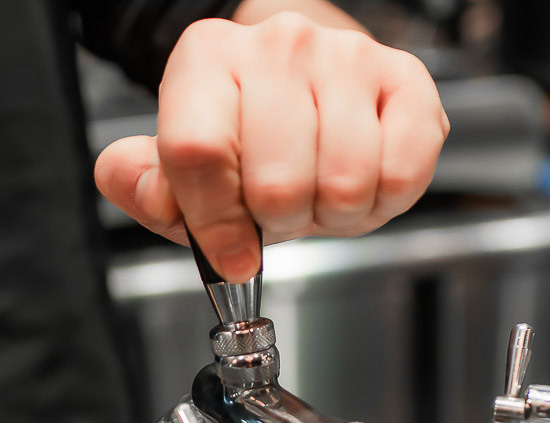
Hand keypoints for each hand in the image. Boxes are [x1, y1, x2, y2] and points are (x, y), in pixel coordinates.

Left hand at [94, 11, 448, 282]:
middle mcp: (277, 44)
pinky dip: (381, 201)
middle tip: (279, 206)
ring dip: (332, 213)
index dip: (213, 221)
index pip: (197, 151)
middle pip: (276, 182)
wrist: (313, 97)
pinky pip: (400, 175)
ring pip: (343, 183)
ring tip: (318, 191)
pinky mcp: (407, 82)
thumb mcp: (178, 173)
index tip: (228, 250)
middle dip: (279, 220)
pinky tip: (362, 179)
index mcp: (206, 59)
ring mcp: (346, 57)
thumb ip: (142, 186)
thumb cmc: (247, 143)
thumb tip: (151, 194)